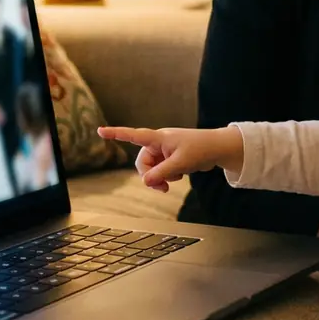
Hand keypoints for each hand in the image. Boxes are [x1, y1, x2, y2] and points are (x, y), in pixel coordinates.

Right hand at [98, 126, 242, 191]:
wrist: (218, 149)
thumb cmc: (200, 150)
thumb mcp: (180, 164)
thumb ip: (161, 173)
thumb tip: (144, 182)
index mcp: (158, 138)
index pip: (133, 135)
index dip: (116, 134)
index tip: (100, 130)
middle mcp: (158, 142)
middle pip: (142, 162)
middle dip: (150, 176)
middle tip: (163, 188)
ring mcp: (164, 150)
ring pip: (152, 169)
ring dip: (160, 177)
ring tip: (175, 179)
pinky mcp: (171, 157)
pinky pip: (161, 170)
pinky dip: (167, 176)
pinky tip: (180, 174)